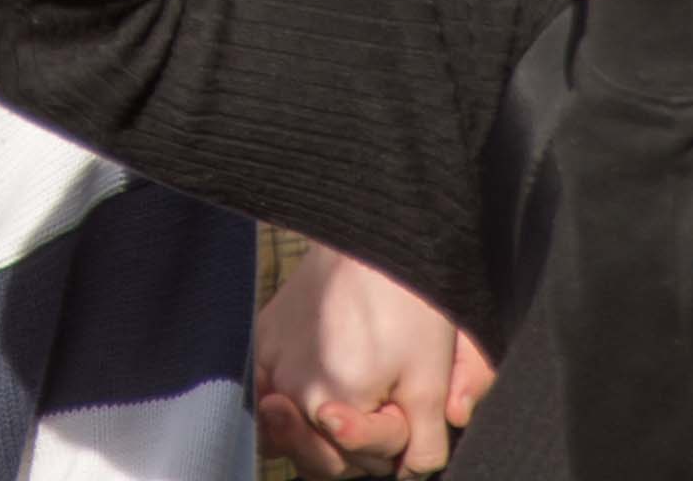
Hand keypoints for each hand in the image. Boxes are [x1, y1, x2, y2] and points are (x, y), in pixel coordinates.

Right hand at [256, 250, 491, 476]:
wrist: (373, 234)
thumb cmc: (408, 304)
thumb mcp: (431, 379)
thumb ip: (424, 443)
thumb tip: (414, 473)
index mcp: (331, 407)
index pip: (367, 462)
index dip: (398, 440)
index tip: (412, 408)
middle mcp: (290, 395)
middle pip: (326, 458)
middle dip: (364, 444)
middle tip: (389, 404)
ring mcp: (270, 369)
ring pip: (297, 437)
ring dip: (326, 432)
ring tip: (350, 405)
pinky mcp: (261, 344)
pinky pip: (269, 401)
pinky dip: (291, 410)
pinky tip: (316, 395)